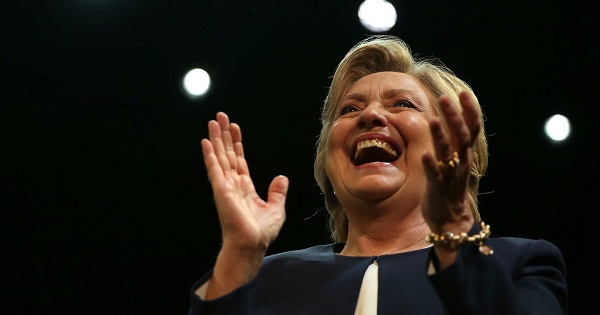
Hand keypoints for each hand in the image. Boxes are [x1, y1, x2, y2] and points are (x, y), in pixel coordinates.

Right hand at [201, 112, 287, 253]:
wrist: (252, 244)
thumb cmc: (261, 232)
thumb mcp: (276, 208)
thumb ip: (277, 192)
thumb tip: (281, 178)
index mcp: (244, 187)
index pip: (239, 160)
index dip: (236, 143)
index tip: (234, 128)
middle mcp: (233, 184)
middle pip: (227, 154)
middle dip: (224, 135)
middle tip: (221, 116)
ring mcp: (225, 186)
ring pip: (219, 157)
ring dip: (215, 139)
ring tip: (213, 122)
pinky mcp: (220, 190)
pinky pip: (214, 169)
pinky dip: (210, 155)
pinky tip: (206, 142)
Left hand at [421, 91, 480, 233]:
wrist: (451, 221)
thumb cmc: (449, 188)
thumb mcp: (453, 162)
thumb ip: (452, 143)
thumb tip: (450, 121)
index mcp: (463, 155)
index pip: (471, 129)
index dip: (469, 111)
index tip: (464, 93)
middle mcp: (460, 163)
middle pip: (462, 136)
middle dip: (454, 117)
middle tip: (445, 98)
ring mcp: (450, 176)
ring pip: (448, 153)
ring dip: (440, 136)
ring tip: (432, 120)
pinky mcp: (438, 190)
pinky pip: (436, 176)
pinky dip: (431, 165)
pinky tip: (424, 155)